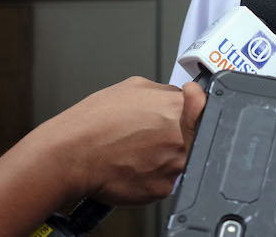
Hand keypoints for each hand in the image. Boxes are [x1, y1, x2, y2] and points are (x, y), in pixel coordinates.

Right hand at [35, 76, 204, 205]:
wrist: (70, 154)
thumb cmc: (94, 121)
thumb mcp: (135, 87)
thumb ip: (165, 92)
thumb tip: (182, 94)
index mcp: (178, 108)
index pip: (206, 108)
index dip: (198, 111)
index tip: (192, 112)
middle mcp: (181, 137)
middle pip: (194, 136)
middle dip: (176, 135)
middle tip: (150, 136)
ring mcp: (174, 165)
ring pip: (179, 160)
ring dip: (163, 157)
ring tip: (136, 151)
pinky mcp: (163, 188)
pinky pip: (164, 181)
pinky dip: (151, 176)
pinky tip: (133, 167)